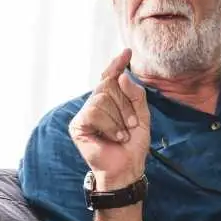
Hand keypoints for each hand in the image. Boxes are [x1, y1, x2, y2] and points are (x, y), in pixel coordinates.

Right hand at [68, 49, 150, 187]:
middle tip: (132, 124)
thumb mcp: (142, 116)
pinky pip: (95, 112)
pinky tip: (114, 137)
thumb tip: (121, 76)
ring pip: (102, 98)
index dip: (117, 64)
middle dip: (126, 105)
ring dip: (119, 118)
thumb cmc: (133, 144)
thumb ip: (136, 95)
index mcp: (110, 100)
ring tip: (122, 134)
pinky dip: (110, 125)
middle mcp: (95, 103)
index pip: (111, 76)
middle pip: (110, 85)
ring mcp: (85, 113)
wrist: (126, 168)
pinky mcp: (77, 125)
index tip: (127, 52)